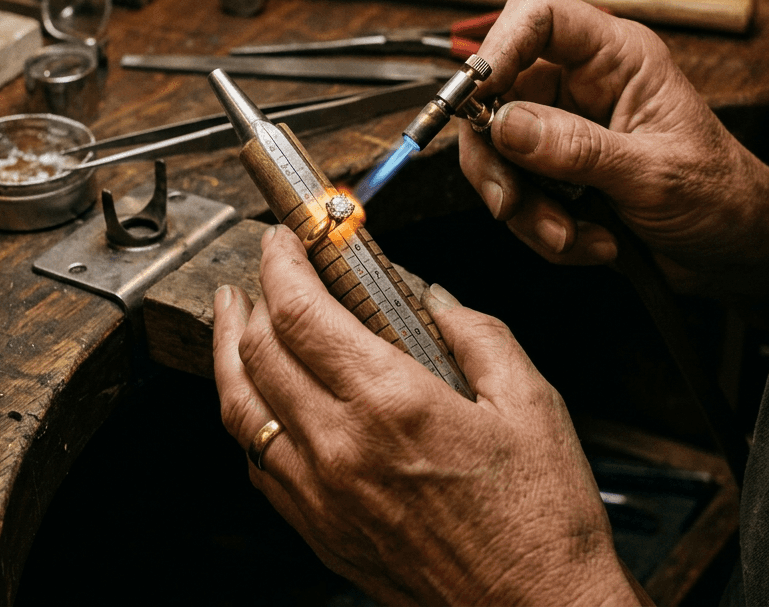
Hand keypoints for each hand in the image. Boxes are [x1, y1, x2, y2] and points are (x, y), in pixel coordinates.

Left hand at [213, 224, 639, 605]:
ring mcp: (321, 495)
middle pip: (258, 352)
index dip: (279, 262)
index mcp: (392, 405)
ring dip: (228, 350)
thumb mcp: (531, 403)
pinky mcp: (319, 530)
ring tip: (233, 317)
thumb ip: (475, 334)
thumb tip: (432, 296)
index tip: (282, 238)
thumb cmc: (540, 521)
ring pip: (240, 408)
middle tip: (263, 267)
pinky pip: (257, 464)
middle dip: (252, 294)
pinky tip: (259, 399)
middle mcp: (341, 449)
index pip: (301, 312)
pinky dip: (247, 418)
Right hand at [463, 0, 768, 293]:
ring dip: (525, 208)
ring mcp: (565, 131)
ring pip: (497, 154)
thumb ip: (576, 149)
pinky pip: (515, 194)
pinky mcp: (557, 175)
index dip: (497, 48)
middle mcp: (582, 85)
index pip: (537, 15)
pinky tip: (588, 244)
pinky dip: (540, 229)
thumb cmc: (722, 197)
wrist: (741, 251)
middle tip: (511, 204)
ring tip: (571, 238)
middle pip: (496, 95)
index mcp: (617, 57)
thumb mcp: (653, 175)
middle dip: (497, 159)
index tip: (475, 101)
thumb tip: (503, 124)